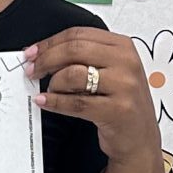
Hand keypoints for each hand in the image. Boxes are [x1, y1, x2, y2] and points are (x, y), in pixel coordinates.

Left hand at [23, 30, 161, 166]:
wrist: (140, 138)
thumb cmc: (121, 103)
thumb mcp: (111, 71)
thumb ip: (84, 58)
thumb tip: (43, 52)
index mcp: (123, 46)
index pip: (78, 34)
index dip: (50, 42)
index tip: (32, 52)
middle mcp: (126, 62)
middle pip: (74, 50)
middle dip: (46, 59)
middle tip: (32, 70)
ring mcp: (124, 86)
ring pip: (73, 75)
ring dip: (53, 84)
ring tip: (49, 91)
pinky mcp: (117, 110)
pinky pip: (76, 103)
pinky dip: (55, 102)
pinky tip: (44, 102)